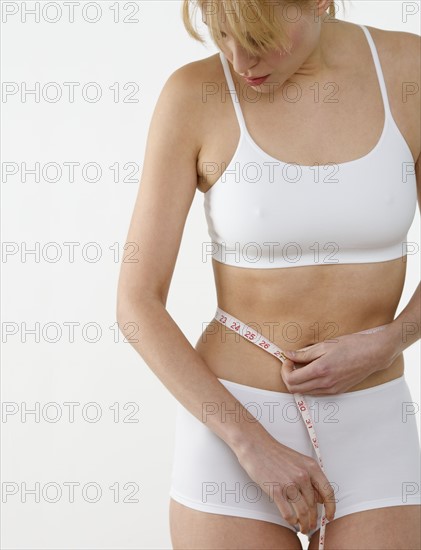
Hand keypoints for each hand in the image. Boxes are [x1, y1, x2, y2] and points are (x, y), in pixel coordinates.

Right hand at [235, 432, 335, 534]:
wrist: (256, 446)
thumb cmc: (276, 454)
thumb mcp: (299, 461)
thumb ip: (310, 477)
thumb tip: (320, 499)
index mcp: (311, 466)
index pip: (328, 492)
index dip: (331, 507)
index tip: (329, 517)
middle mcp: (302, 475)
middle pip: (314, 505)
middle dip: (314, 519)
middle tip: (311, 526)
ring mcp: (289, 483)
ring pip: (303, 512)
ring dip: (304, 524)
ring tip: (303, 528)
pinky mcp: (275, 490)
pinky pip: (288, 514)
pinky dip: (292, 521)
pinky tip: (292, 521)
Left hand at [280, 324, 396, 395]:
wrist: (374, 354)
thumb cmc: (351, 345)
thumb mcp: (326, 345)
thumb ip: (305, 353)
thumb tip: (288, 355)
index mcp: (321, 370)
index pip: (291, 379)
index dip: (285, 370)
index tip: (288, 360)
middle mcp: (326, 383)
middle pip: (295, 390)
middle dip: (288, 377)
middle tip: (292, 364)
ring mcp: (332, 389)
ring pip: (305, 392)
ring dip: (298, 381)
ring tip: (302, 366)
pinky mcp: (338, 391)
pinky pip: (317, 392)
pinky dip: (309, 384)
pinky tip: (313, 372)